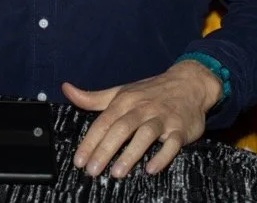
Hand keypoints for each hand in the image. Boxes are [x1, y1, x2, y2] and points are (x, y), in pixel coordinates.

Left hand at [63, 59, 221, 178]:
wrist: (189, 83)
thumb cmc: (150, 92)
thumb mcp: (120, 92)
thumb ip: (93, 97)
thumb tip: (66, 90)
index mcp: (125, 101)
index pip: (103, 122)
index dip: (90, 141)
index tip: (79, 160)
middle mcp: (142, 108)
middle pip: (121, 129)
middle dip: (105, 150)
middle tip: (92, 170)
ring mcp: (162, 118)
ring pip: (145, 135)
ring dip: (131, 153)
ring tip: (117, 172)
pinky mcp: (180, 129)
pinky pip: (172, 143)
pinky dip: (162, 156)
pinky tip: (151, 169)